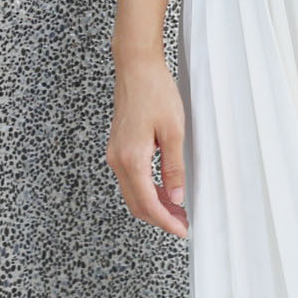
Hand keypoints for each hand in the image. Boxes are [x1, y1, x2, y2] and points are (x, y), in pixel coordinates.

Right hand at [106, 56, 188, 236]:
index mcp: (132, 159)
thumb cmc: (155, 92)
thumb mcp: (173, 131)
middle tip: (182, 223)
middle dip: (159, 218)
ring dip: (153, 205)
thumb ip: (174, 167)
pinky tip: (162, 189)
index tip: (182, 230)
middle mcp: (118, 160)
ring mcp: (115, 154)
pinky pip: (130, 179)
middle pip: (136, 204)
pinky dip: (145, 190)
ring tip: (176, 209)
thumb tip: (176, 197)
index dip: (166, 221)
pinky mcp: (117, 147)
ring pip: (132, 193)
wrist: (136, 67)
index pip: (148, 203)